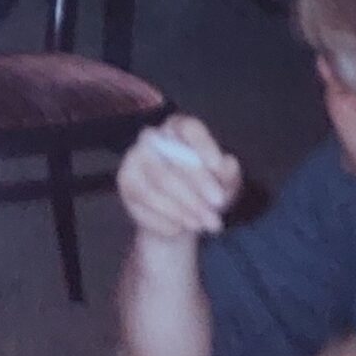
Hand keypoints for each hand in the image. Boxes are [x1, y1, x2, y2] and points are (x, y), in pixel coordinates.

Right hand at [116, 116, 241, 241]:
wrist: (177, 218)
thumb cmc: (204, 192)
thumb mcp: (225, 185)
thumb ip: (229, 175)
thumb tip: (227, 164)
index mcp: (179, 128)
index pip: (189, 128)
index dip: (204, 145)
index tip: (219, 166)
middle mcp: (152, 138)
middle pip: (172, 155)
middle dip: (199, 183)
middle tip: (218, 206)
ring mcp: (134, 159)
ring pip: (158, 181)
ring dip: (184, 206)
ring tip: (204, 224)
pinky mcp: (125, 182)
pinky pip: (145, 201)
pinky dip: (166, 218)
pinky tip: (181, 227)